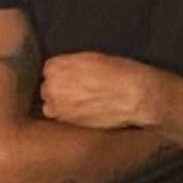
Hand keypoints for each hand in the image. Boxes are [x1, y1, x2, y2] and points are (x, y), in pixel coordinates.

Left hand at [37, 52, 164, 131]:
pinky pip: (61, 119)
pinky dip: (69, 117)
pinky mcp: (68, 124)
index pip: (49, 70)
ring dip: (62, 105)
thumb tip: (64, 70)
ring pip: (51, 106)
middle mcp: (52, 87)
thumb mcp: (92, 58)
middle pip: (47, 89)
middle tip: (81, 91)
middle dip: (61, 89)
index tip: (74, 77)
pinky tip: (85, 113)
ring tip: (83, 103)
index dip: (63, 74)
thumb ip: (71, 64)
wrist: (135, 96)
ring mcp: (57, 108)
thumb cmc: (119, 74)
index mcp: (55, 66)